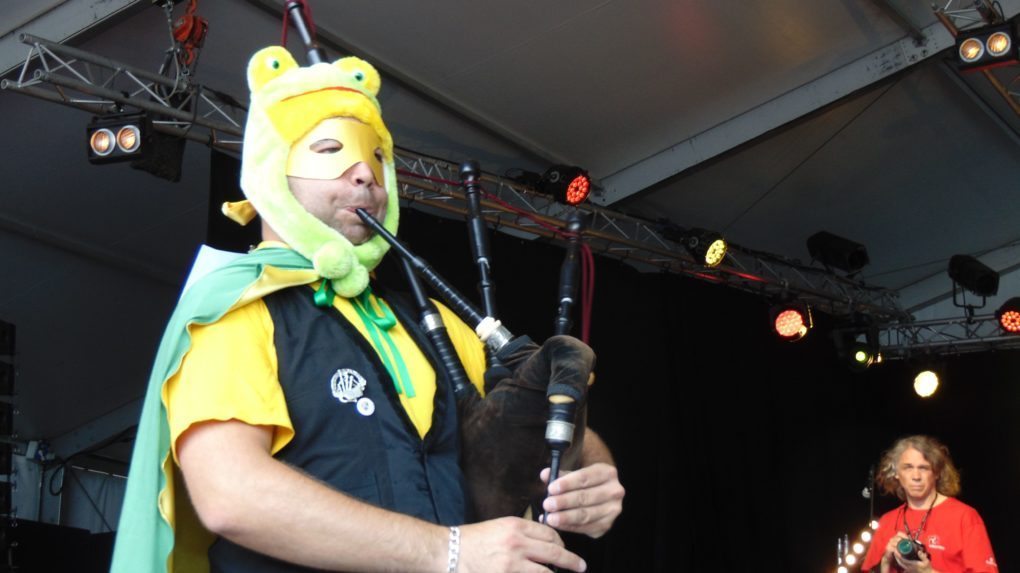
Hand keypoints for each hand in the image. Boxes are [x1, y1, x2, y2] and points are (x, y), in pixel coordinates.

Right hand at [458, 517, 586, 571]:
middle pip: (555, 552)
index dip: (561, 543)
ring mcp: (512, 564)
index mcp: (516, 526)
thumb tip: (543, 544)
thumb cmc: (472, 540)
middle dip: (571, 562)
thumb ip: (521, 534)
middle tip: (581, 567)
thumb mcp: (499, 528)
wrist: (448, 552)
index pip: (550, 534)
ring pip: (547, 572)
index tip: (564, 549)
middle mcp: (518, 544)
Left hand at [540, 463, 624, 537]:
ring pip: (586, 515)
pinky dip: (569, 527)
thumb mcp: (575, 474)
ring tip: (549, 518)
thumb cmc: (585, 482)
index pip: (585, 478)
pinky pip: (585, 528)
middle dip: (564, 502)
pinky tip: (556, 525)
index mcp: (607, 473)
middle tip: (547, 505)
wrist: (601, 493)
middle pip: (585, 497)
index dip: (567, 484)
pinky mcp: (606, 525)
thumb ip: (560, 475)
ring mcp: (612, 510)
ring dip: (565, 517)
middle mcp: (614, 491)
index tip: (551, 489)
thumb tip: (545, 474)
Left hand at [883, 533, 934, 572]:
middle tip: (895, 549)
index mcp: (912, 565)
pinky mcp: (908, 570)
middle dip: (896, 555)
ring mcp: (908, 569)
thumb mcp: (926, 562)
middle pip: (899, 561)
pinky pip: (901, 564)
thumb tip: (919, 551)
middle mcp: (908, 568)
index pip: (902, 560)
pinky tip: (900, 556)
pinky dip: (899, 560)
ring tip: (896, 552)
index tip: (896, 549)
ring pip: (900, 563)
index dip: (898, 555)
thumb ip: (923, 556)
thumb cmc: (927, 568)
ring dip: (897, 557)